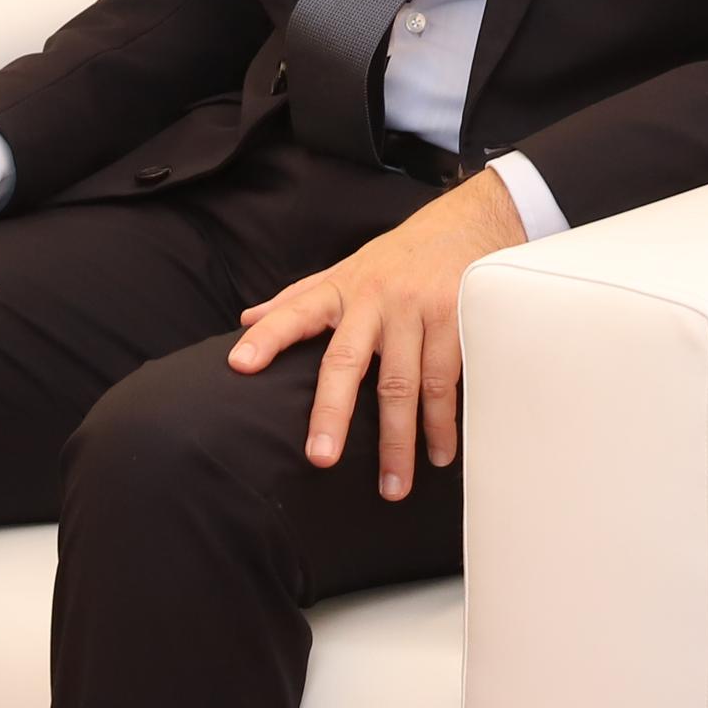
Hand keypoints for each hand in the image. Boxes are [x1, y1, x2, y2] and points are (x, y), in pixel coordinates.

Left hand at [227, 170, 528, 500]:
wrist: (467, 224)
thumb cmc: (398, 258)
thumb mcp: (345, 271)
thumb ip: (298, 299)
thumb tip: (245, 321)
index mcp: (341, 290)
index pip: (294, 311)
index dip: (266, 338)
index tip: (239, 365)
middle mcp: (375, 298)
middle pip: (348, 361)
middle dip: (333, 412)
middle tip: (321, 458)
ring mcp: (417, 309)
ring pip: (404, 384)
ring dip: (400, 440)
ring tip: (393, 484)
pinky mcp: (457, 319)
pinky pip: (446, 380)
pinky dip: (443, 422)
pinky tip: (440, 453)